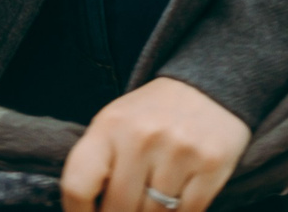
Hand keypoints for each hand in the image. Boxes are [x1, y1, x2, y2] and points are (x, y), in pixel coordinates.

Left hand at [61, 77, 248, 211]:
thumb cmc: (152, 115)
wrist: (207, 87)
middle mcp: (142, 136)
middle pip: (118, 208)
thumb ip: (98, 165)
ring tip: (154, 196)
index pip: (77, 185)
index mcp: (110, 125)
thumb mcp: (115, 125)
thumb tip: (91, 211)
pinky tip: (178, 196)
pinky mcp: (211, 163)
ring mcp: (179, 150)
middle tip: (128, 206)